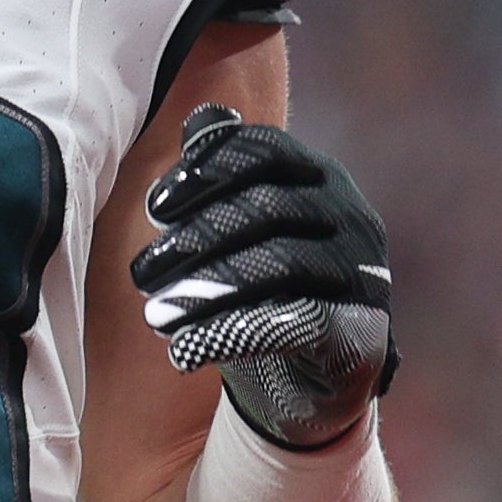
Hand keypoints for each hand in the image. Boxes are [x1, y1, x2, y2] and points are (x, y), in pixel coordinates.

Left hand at [127, 105, 394, 448]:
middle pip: (268, 208)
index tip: (154, 207)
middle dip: (195, 238)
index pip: (267, 151)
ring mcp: (362, 275)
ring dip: (207, 290)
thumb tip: (200, 119)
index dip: (208, 170)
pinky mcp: (360, 332)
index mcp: (321, 179)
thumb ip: (224, 178)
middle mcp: (352, 217)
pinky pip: (294, 323)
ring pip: (280, 264)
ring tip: (155, 316)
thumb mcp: (241, 233)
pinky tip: (185, 350)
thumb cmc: (266, 292)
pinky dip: (232, 334)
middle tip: (139, 272)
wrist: (309, 381)